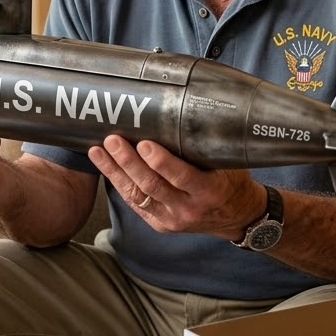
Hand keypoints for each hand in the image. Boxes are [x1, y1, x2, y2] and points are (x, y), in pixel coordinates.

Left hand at [86, 136, 265, 237]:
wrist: (236, 217)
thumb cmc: (231, 182)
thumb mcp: (227, 164)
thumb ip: (205, 147)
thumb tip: (184, 112)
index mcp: (208, 191)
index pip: (182, 177)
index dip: (161, 162)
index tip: (145, 144)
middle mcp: (188, 208)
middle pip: (152, 185)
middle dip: (129, 162)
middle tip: (113, 140)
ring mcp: (172, 219)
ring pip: (137, 194)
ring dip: (115, 171)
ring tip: (99, 151)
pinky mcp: (159, 223)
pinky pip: (135, 202)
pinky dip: (118, 183)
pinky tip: (105, 166)